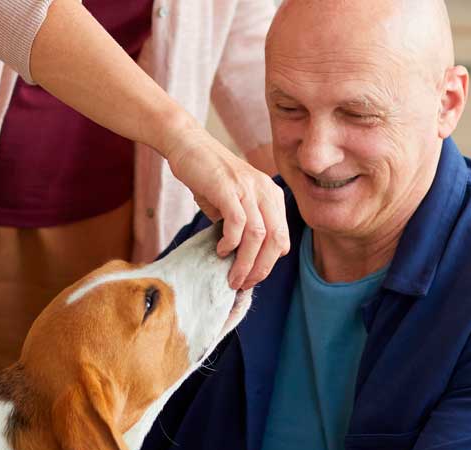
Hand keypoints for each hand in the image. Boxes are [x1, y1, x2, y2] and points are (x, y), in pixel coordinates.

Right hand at [164, 124, 288, 289]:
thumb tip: (241, 259)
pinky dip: (230, 243)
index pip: (282, 239)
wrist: (188, 145)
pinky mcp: (229, 188)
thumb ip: (241, 226)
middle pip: (275, 241)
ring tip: (232, 276)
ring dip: (245, 262)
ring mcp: (248, 188)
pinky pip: (238, 223)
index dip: (269, 263)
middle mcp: (266, 191)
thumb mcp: (233, 202)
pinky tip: (220, 250)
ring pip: (258, 236)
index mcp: (271, 196)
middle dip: (261, 269)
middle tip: (243, 284)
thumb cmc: (208, 177)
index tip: (250, 277)